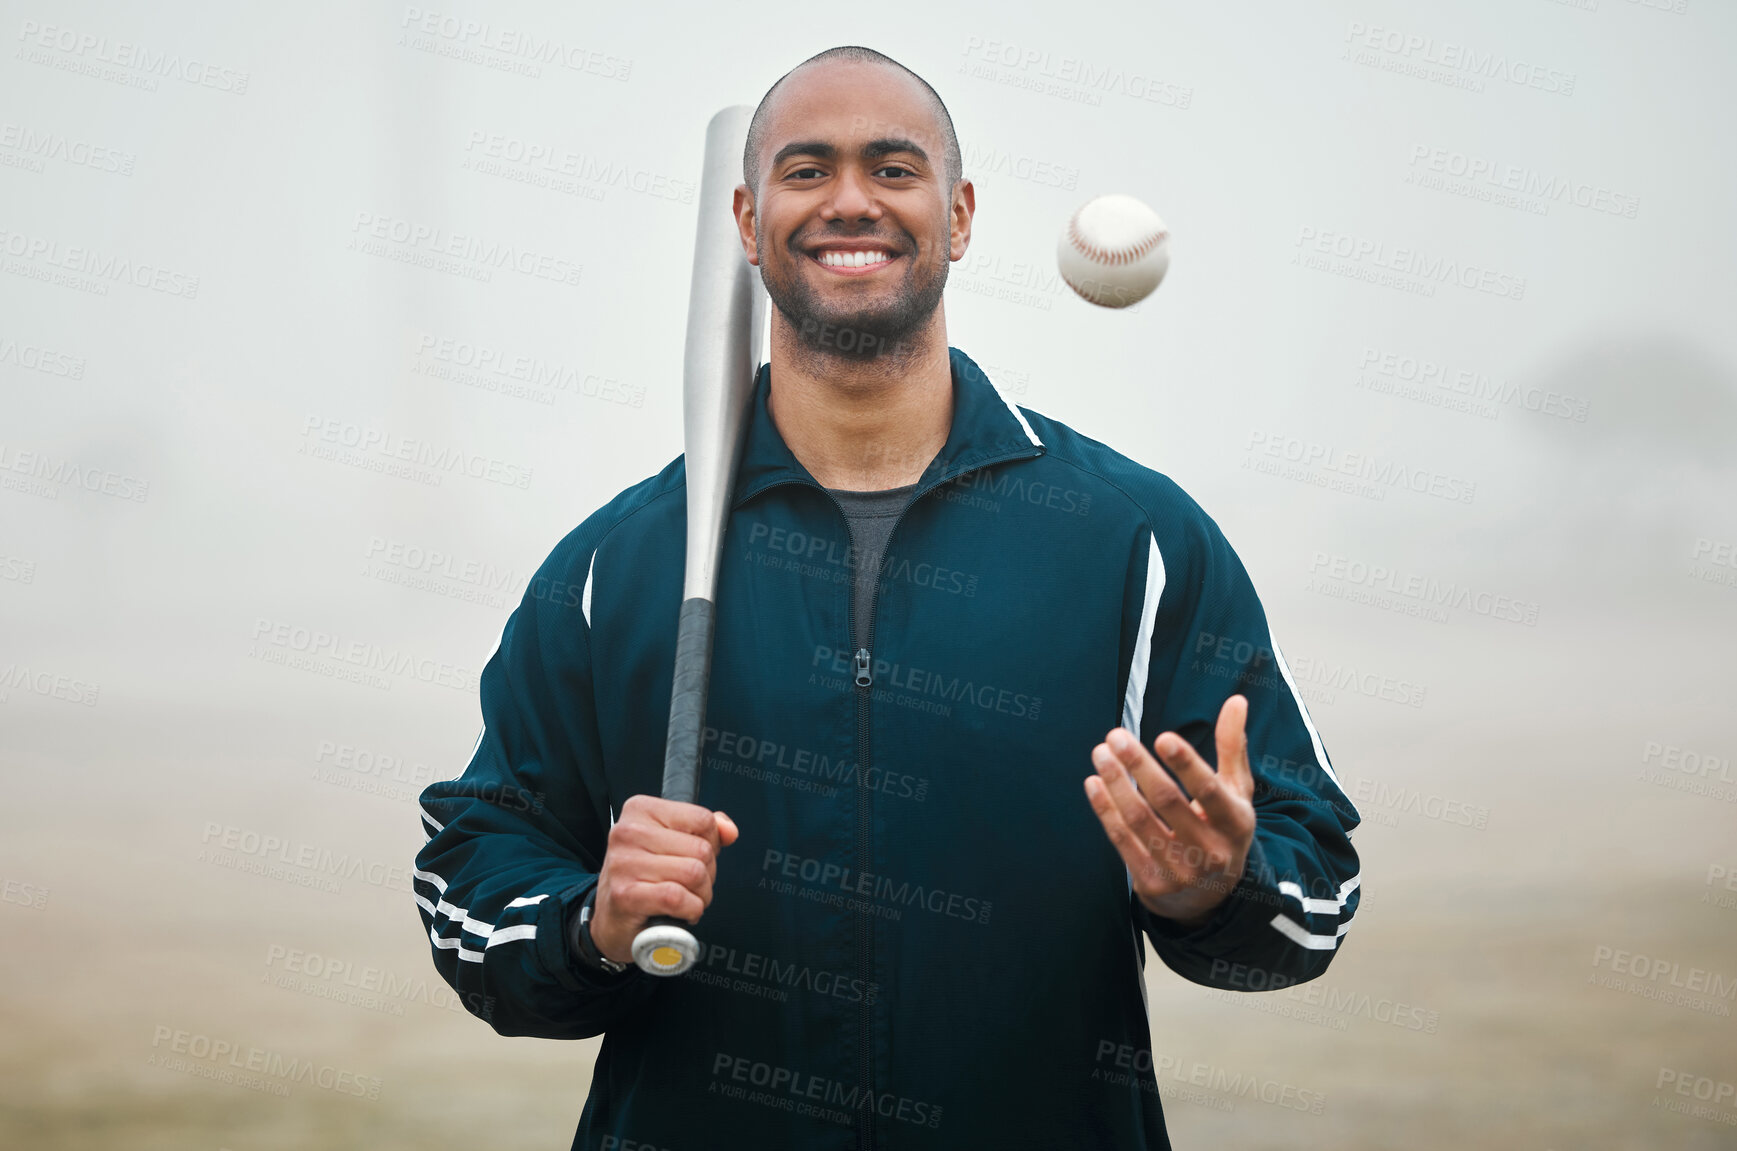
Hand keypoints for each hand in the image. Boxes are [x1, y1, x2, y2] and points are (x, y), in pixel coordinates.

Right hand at [590, 794, 738, 963]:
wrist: (611, 919)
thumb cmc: (644, 878)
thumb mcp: (673, 843)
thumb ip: (705, 830)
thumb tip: (729, 831)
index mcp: (640, 809)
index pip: (703, 819)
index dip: (711, 843)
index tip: (691, 857)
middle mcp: (628, 831)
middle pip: (702, 850)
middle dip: (706, 874)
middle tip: (687, 885)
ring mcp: (624, 863)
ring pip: (694, 874)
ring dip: (700, 896)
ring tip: (684, 899)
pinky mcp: (625, 895)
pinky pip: (678, 898)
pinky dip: (689, 910)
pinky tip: (679, 912)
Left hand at [1084, 695, 1256, 927]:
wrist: (1211, 895)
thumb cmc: (1222, 828)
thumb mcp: (1236, 792)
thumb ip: (1232, 746)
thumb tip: (1236, 700)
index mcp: (1235, 824)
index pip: (1209, 791)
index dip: (1186, 765)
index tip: (1162, 738)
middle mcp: (1210, 852)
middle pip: (1167, 803)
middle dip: (1138, 766)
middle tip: (1115, 735)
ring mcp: (1180, 872)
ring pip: (1139, 821)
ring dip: (1116, 784)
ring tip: (1101, 753)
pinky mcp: (1152, 884)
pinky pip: (1122, 841)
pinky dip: (1105, 810)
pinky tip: (1094, 782)